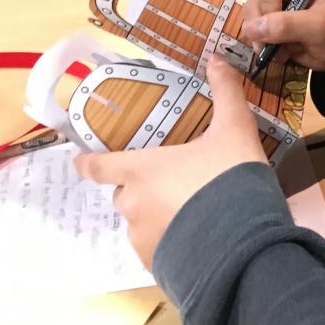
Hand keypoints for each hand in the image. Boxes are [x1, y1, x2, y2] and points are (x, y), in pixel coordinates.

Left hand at [74, 56, 265, 268]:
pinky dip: (169, 241)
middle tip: (169, 181)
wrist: (243, 242)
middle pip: (123, 193)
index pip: (99, 166)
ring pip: (139, 222)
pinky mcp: (157, 266)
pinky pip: (155, 249)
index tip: (81, 162)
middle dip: (139, 187)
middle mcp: (132, 205)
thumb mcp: (234, 129)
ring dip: (155, 215)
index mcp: (141, 171)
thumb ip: (226, 93)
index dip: (88, 163)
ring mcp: (142, 239)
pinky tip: (195, 236)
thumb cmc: (230, 178)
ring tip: (189, 211)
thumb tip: (218, 58)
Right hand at [242, 0, 324, 71]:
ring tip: (284, 50)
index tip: (279, 23)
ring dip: (263, 39)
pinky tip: (282, 52)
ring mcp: (274, 2)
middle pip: (254, 0)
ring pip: (251, 18)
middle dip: (263, 26)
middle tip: (278, 45)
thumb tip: (252, 29)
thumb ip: (288, 25)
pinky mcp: (270, 21)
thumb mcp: (319, 26)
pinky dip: (264, 46)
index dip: (268, 3)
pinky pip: (254, 33)